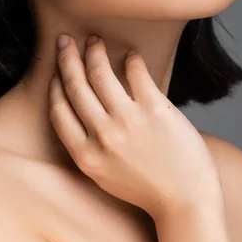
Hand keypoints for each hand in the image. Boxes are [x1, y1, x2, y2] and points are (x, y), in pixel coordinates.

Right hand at [48, 34, 223, 221]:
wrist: (185, 201)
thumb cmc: (145, 187)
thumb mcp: (104, 174)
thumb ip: (88, 144)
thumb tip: (79, 105)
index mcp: (86, 156)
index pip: (59, 110)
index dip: (56, 85)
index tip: (58, 71)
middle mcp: (103, 136)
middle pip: (76, 86)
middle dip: (66, 57)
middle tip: (65, 40)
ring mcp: (129, 121)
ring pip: (100, 73)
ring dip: (94, 52)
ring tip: (95, 41)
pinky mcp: (156, 110)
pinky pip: (136, 73)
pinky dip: (131, 60)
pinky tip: (130, 55)